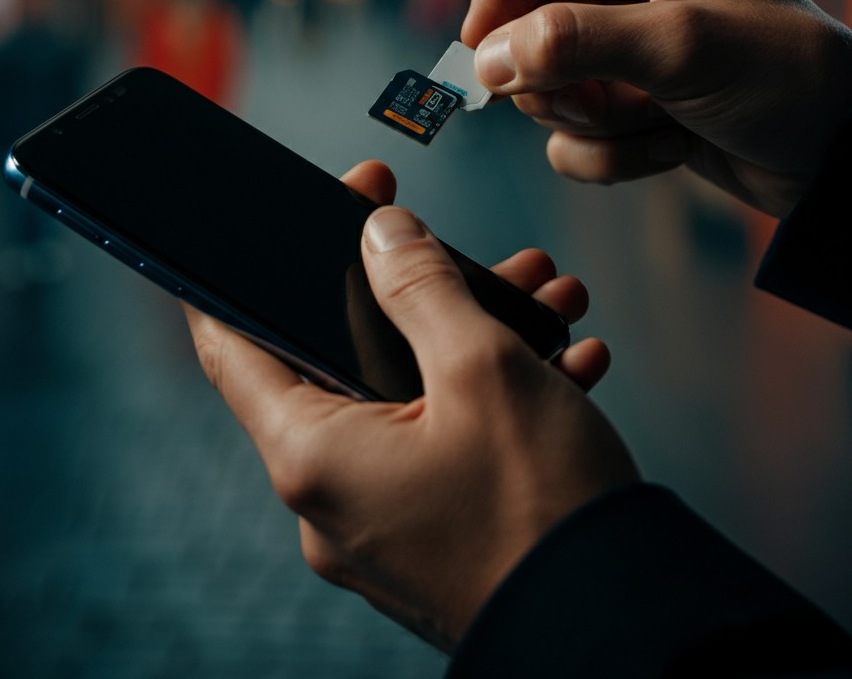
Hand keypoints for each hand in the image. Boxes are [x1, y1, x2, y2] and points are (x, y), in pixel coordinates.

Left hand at [184, 160, 636, 651]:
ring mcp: (382, 523)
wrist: (628, 635)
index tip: (276, 224)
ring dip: (474, 339)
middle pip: (344, 361)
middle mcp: (331, 497)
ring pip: (410, 397)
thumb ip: (419, 286)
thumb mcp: (482, 368)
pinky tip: (567, 363)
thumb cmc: (544, 511)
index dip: (238, 275)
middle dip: (413, 295)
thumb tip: (380, 234)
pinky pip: (444, 445)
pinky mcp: (432, 537)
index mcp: (311, 455)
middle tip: (457, 246)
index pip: (231, 346)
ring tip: (547, 297)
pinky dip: (493, 398)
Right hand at [462, 0, 851, 216]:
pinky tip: (668, 147)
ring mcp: (623, 50)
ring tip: (655, 120)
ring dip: (591, 120)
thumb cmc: (790, 77)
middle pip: (526, 24)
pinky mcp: (627, 102)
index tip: (482, 55)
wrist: (840, 160)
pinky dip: (608, 154)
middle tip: (592, 101)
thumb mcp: (680, 46)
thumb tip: (488, 58)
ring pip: (544, 88)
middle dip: (555, 79)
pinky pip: (571, 134)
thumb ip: (576, 43)